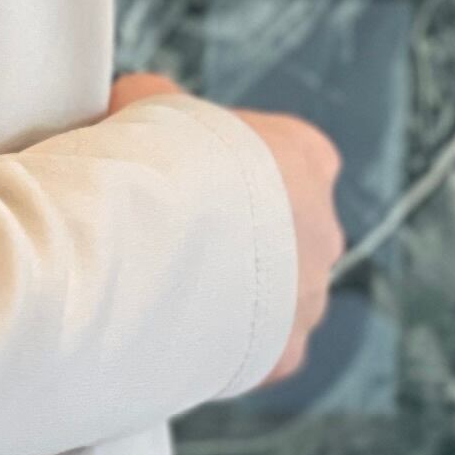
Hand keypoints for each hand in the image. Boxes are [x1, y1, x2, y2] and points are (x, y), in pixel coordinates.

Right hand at [107, 70, 344, 388]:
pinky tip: (174, 338)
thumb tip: (130, 99)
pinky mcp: (283, 356)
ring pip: (274, 299)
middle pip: (281, 233)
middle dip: (232, 239)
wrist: (149, 242)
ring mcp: (310, 297)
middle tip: (165, 241)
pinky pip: (255, 354)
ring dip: (228, 297)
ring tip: (161, 294)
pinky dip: (219, 350)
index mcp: (307, 159)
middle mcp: (324, 229)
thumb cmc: (155, 165)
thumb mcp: (151, 107)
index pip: (279, 158)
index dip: (222, 166)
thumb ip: (156, 103)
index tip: (176, 176)